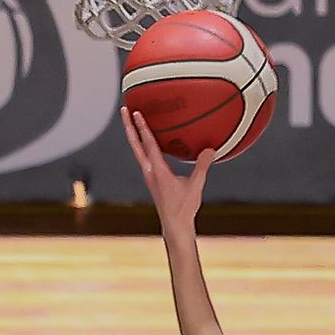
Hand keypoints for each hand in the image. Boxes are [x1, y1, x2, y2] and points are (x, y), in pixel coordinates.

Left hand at [123, 105, 215, 233]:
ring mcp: (148, 174)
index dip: (142, 127)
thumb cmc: (184, 208)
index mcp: (158, 171)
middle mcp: (149, 171)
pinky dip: (141, 144)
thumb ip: (202, 167)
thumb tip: (210, 150)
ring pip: (137, 149)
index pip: (148, 144)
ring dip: (133, 134)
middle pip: (135, 144)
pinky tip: (145, 140)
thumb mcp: (195, 186)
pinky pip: (143, 156)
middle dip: (129, 126)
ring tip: (130, 120)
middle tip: (124, 109)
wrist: (174, 225)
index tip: (136, 112)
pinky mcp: (151, 178)